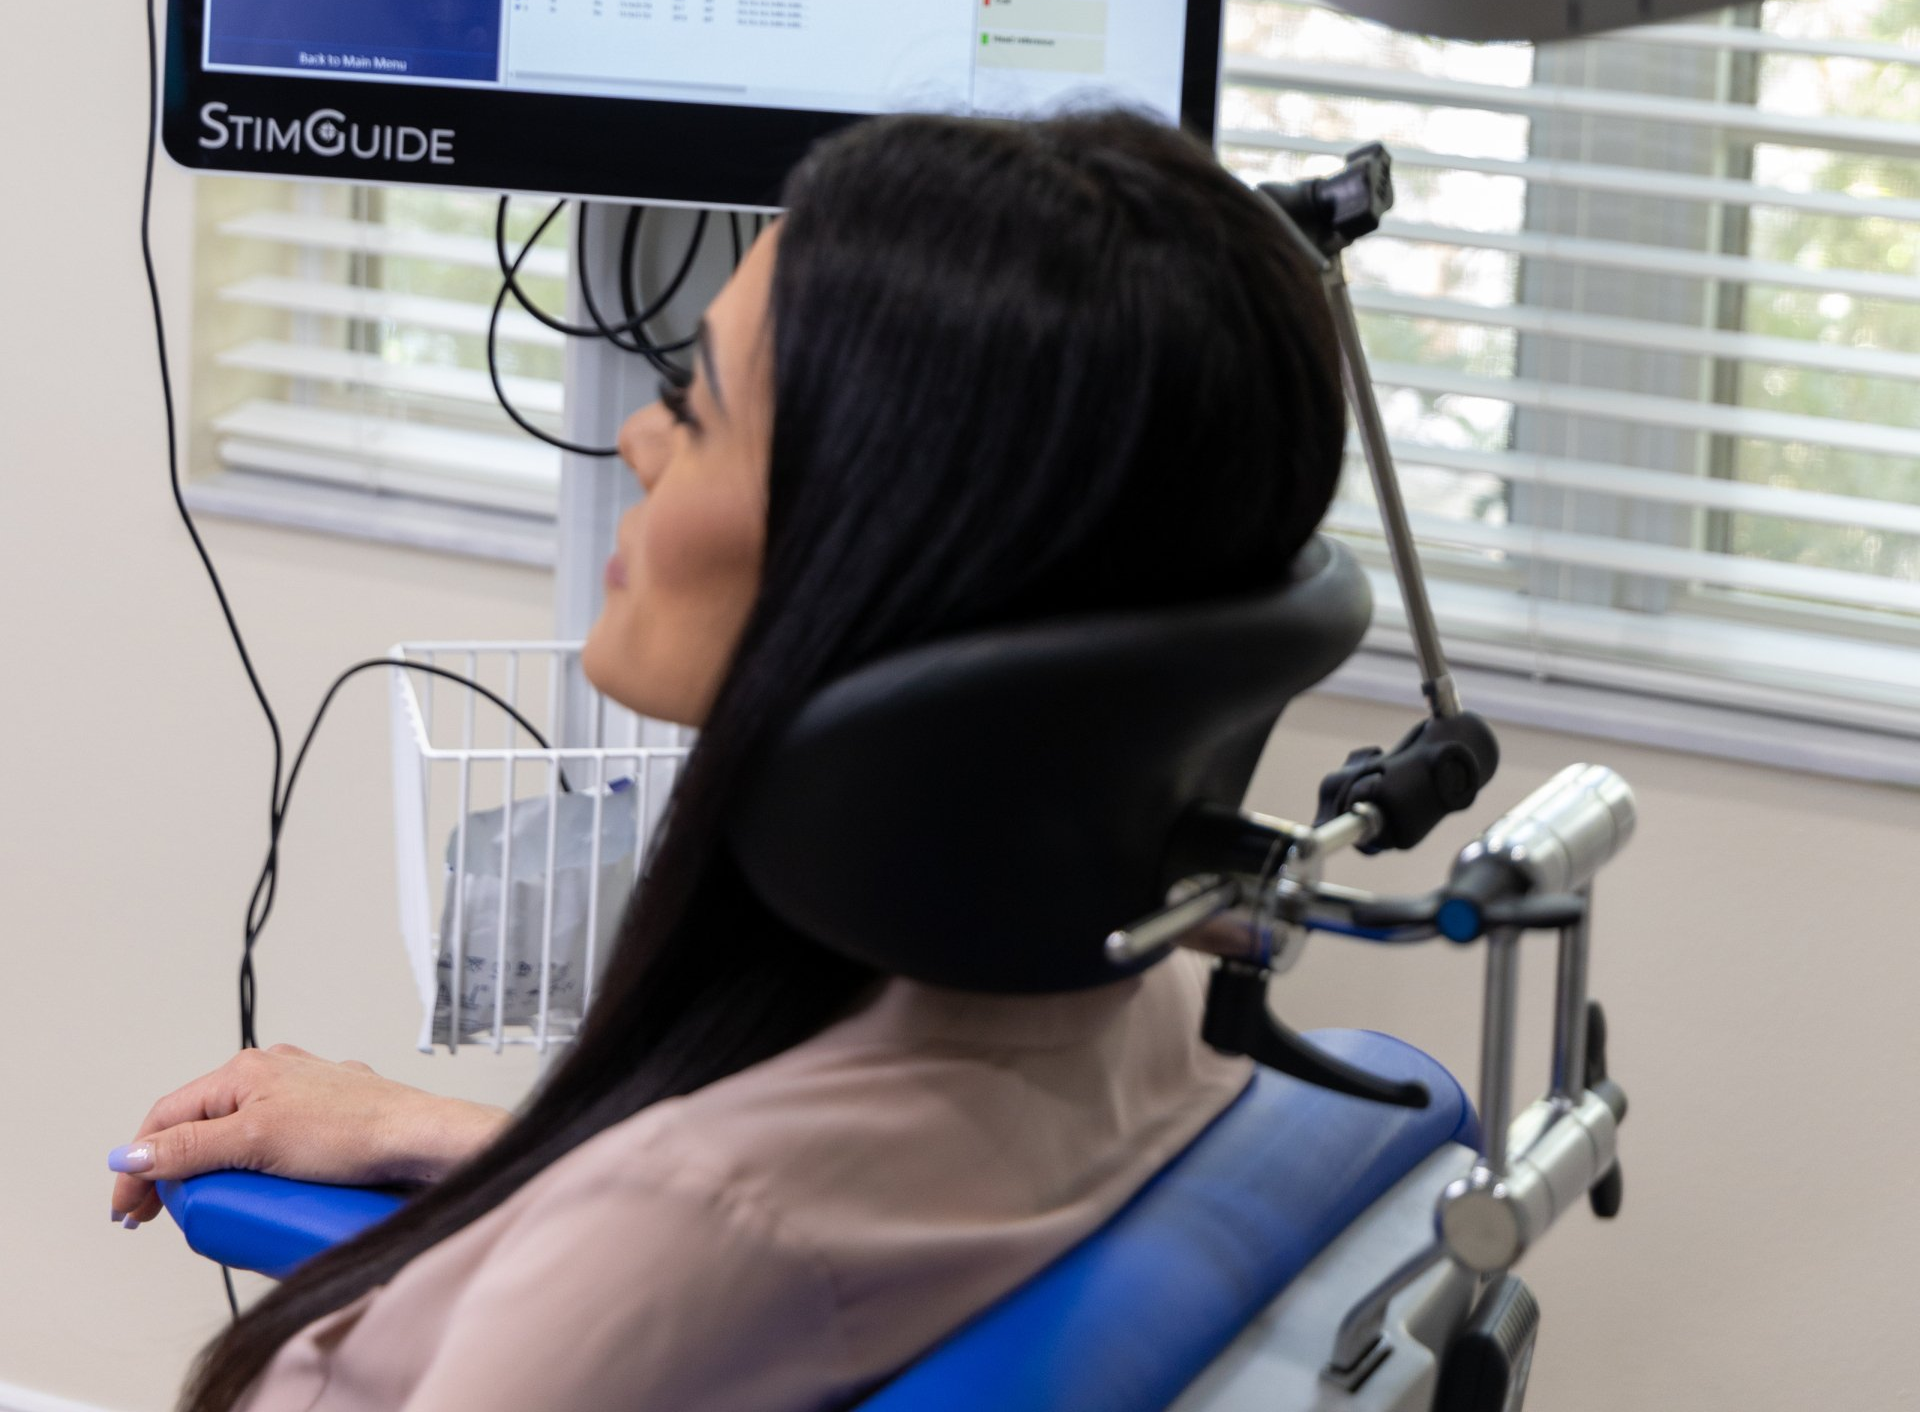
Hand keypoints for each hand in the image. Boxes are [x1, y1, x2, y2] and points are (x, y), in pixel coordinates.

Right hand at [108, 1044, 510, 1227]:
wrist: (423, 1141)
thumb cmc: (353, 1132)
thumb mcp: (256, 1141)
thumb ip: (190, 1148)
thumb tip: (134, 1158)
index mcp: (245, 1071)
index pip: (168, 1115)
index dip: (140, 1163)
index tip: (130, 1209)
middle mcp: (273, 1074)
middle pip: (202, 1125)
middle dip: (176, 1170)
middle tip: (161, 1216)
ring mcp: (304, 1095)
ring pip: (240, 1136)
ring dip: (217, 1171)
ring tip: (213, 1207)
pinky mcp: (330, 1120)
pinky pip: (278, 1146)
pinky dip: (258, 1170)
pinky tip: (262, 1193)